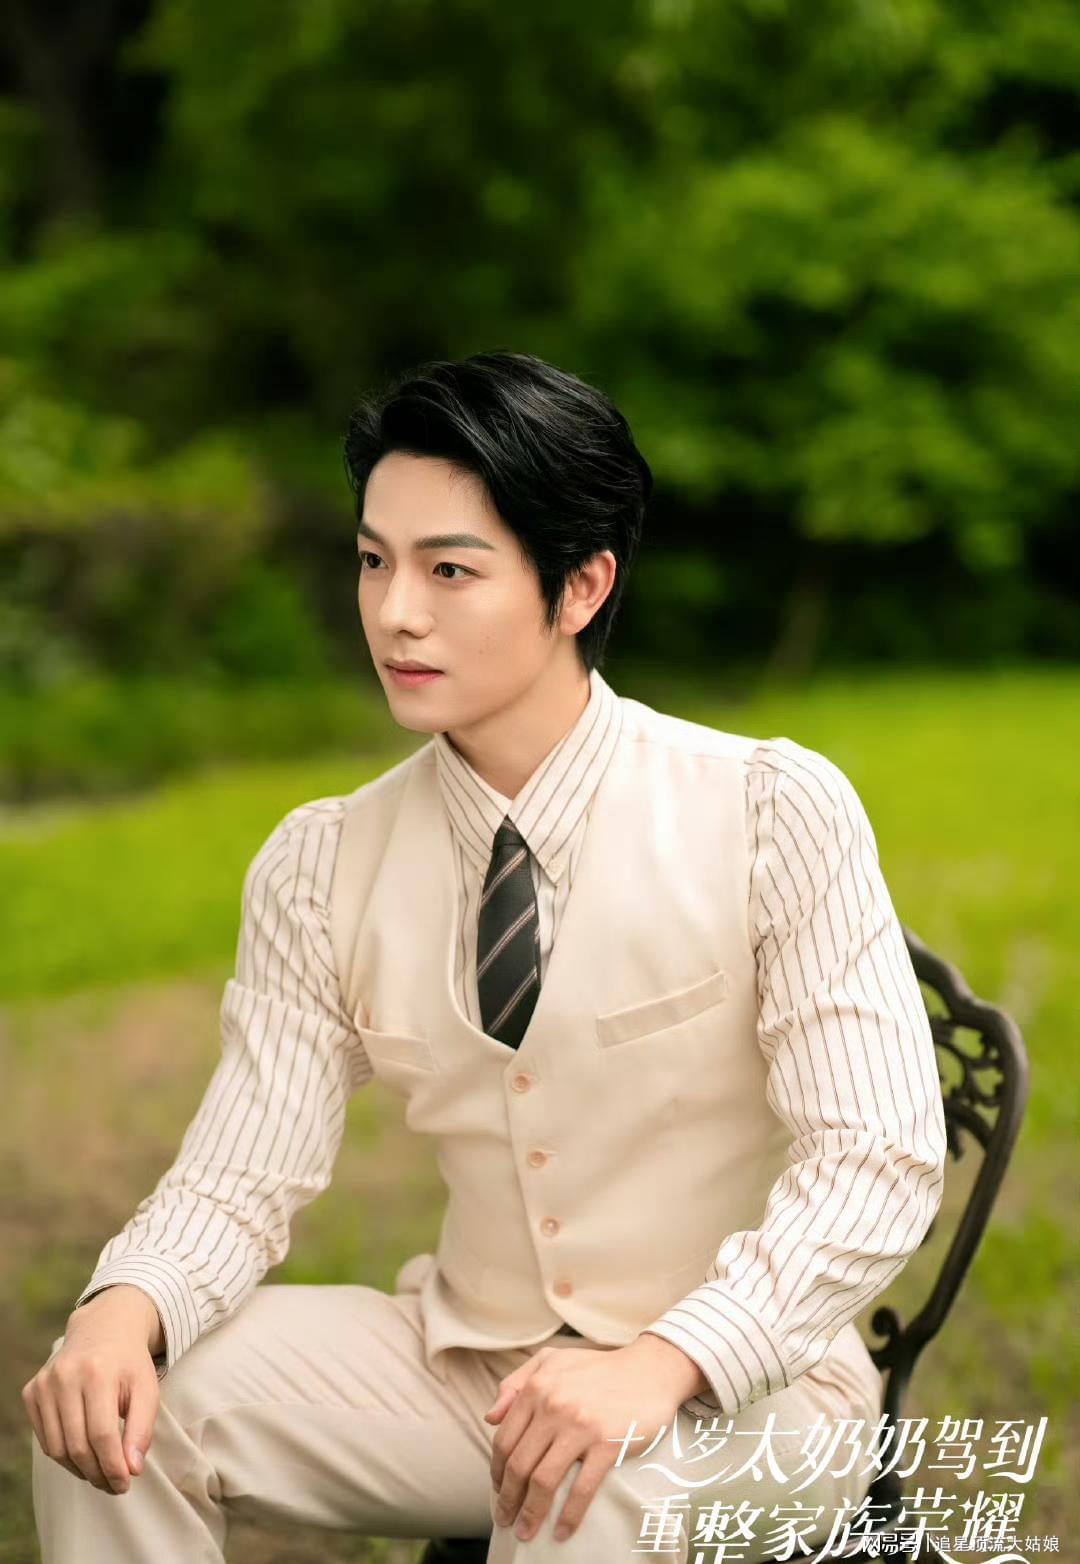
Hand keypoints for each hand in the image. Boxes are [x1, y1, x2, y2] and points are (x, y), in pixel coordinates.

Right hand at [21, 1286, 162, 1494]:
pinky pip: (45, 1439)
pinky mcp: (32, 1391)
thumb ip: (142, 1429)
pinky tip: (83, 1455)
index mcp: (98, 1372)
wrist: (104, 1328)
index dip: (112, 1466)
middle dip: (97, 1473)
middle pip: (77, 1445)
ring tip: (100, 1474)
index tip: (125, 1484)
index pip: (102, 1435)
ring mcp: (44, 1384)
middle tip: (114, 1485)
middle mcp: (66, 1376)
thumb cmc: (129, 1364)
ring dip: (80, 1470)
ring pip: (57, 1448)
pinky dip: (64, 1455)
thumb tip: (132, 1469)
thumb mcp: (147, 1389)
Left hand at [484, 1333, 705, 1542]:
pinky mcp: (607, 1444)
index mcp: (537, 1388)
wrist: (649, 1369)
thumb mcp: (551, 1361)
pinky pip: (581, 1488)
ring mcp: (580, 1426)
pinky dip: (569, 1516)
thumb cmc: (597, 1369)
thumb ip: (516, 1383)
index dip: (497, 1472)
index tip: (499, 1491)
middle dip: (508, 1500)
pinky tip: (562, 1531)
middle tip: (505, 1521)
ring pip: (544, 1481)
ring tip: (526, 1533)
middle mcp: (553, 1406)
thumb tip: (490, 1417)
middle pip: (519, 1466)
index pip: (504, 1440)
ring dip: (531, 1514)